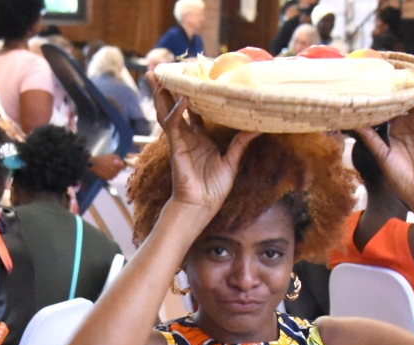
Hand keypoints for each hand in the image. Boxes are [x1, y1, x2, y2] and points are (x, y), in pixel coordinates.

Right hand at [89, 154, 123, 180]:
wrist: (94, 164)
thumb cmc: (103, 159)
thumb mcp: (111, 155)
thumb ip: (118, 158)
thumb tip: (121, 161)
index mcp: (118, 165)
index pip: (123, 166)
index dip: (121, 164)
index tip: (118, 164)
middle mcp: (116, 171)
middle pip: (119, 170)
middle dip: (117, 168)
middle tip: (112, 165)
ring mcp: (113, 176)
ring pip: (116, 174)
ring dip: (114, 172)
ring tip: (108, 168)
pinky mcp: (109, 178)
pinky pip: (112, 177)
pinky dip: (110, 175)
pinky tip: (106, 171)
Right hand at [149, 72, 258, 215]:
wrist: (202, 206)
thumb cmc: (213, 188)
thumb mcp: (232, 161)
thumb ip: (241, 142)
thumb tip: (257, 128)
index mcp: (200, 137)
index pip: (194, 110)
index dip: (193, 94)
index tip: (194, 77)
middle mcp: (188, 136)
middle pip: (175, 106)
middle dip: (169, 88)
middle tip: (162, 68)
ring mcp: (180, 141)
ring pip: (167, 111)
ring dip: (161, 93)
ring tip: (156, 75)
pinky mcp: (176, 148)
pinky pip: (173, 127)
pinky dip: (176, 113)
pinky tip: (182, 101)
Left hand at [355, 48, 413, 217]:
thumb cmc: (400, 179)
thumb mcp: (380, 155)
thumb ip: (369, 137)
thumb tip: (351, 122)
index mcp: (395, 127)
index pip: (393, 101)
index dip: (391, 85)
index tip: (386, 67)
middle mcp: (409, 123)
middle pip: (411, 93)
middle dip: (412, 74)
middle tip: (412, 54)